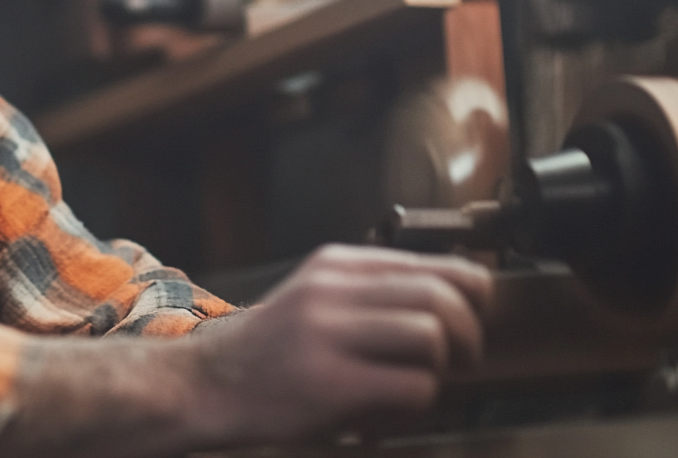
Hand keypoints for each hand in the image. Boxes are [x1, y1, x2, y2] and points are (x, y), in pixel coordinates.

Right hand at [184, 244, 492, 444]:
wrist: (205, 384)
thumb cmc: (268, 353)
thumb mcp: (314, 298)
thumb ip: (370, 292)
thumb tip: (454, 301)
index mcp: (336, 265)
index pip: (436, 264)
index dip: (471, 296)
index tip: (472, 320)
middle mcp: (332, 290)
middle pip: (441, 296)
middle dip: (468, 334)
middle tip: (459, 361)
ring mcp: (328, 334)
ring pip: (431, 336)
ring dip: (442, 370)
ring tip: (420, 385)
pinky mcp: (329, 382)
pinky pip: (413, 387)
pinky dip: (416, 405)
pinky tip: (387, 413)